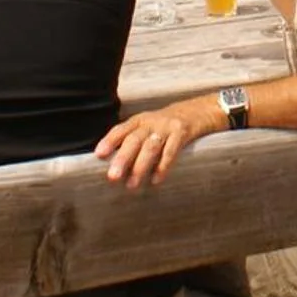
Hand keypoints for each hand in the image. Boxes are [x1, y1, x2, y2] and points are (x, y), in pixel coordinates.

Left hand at [95, 96, 224, 186]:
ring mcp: (167, 127)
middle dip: (123, 159)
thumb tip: (113, 164)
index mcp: (140, 120)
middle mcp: (151, 122)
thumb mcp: (148, 127)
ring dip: (140, 166)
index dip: (109, 141)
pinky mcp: (182, 133)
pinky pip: (171, 151)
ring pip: (151, 147)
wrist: (198, 111)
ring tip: (132, 184)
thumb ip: (133, 140)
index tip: (99, 155)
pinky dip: (163, 166)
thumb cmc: (166, 126)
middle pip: (134, 140)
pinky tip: (156, 180)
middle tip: (113, 177)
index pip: (121, 129)